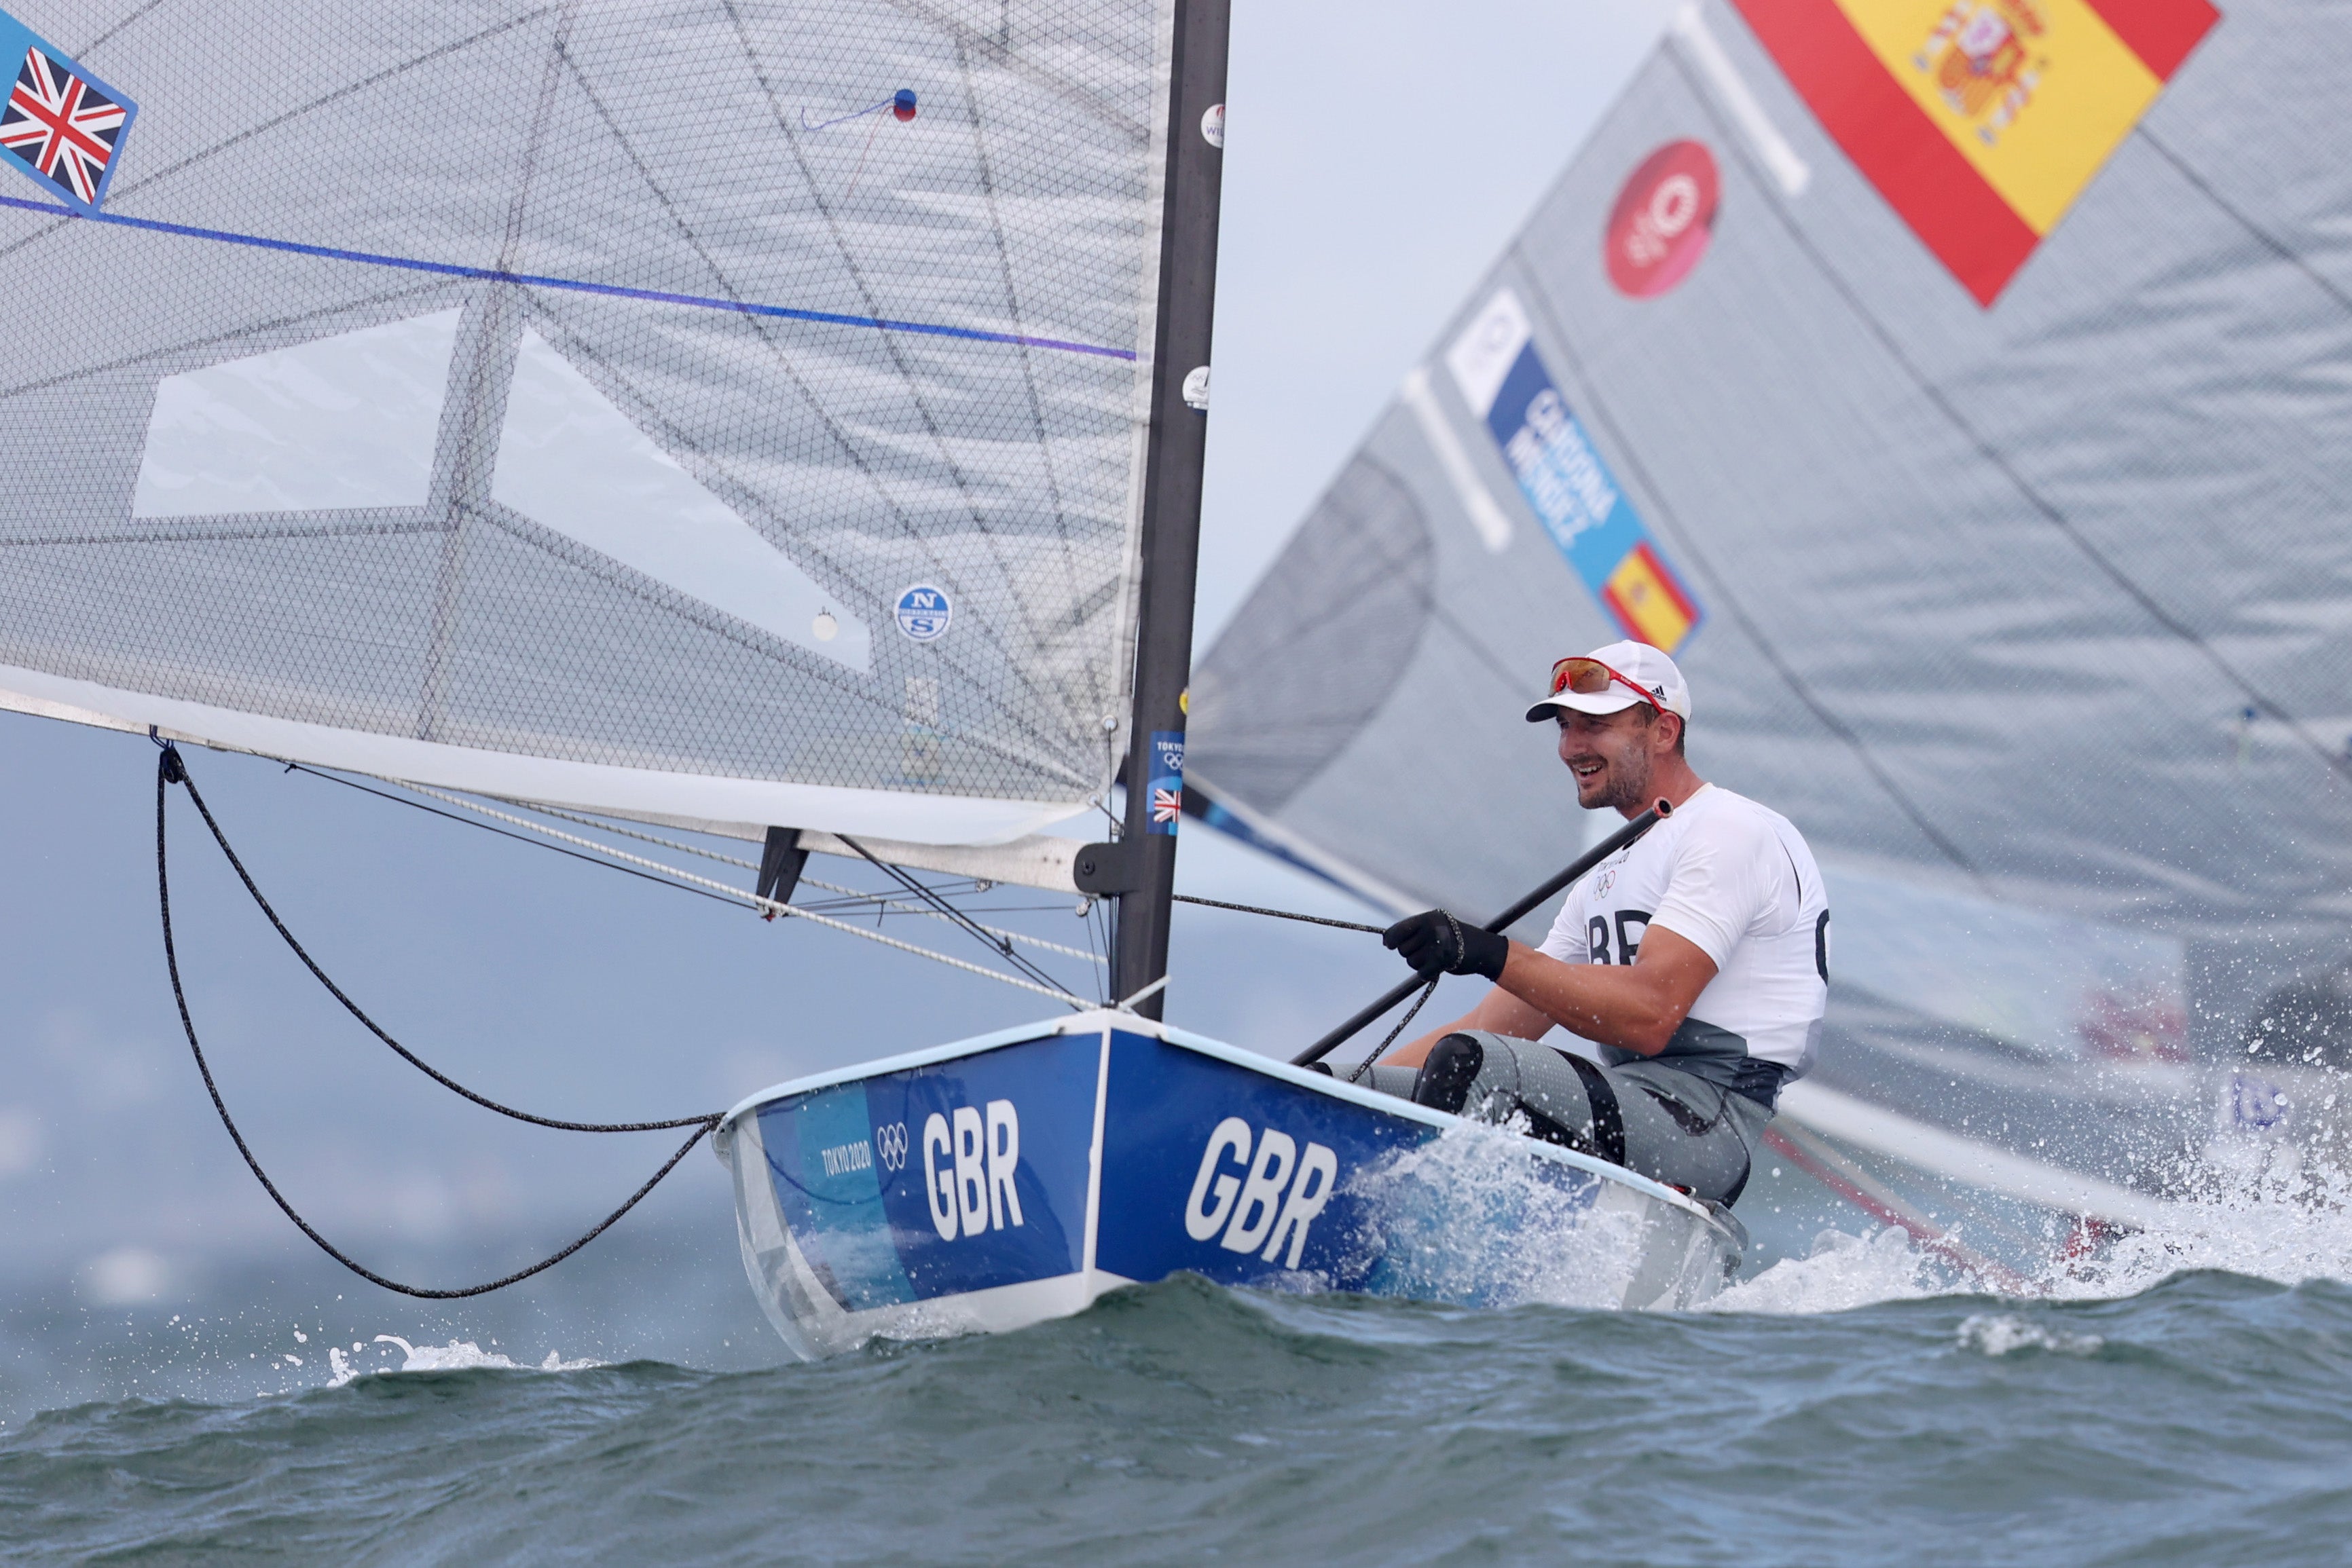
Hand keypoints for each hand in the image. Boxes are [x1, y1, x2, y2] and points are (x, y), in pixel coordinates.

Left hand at [1382, 909, 1506, 980]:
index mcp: (1427, 918)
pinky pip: (1422, 973)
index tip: (1389, 944)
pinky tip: (1437, 969)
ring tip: (1435, 957)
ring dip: (1420, 964)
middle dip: (1411, 953)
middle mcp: (1431, 930)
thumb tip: (1387, 940)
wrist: (1483, 948)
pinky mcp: (1442, 961)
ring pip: (1411, 962)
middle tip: (1428, 951)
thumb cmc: (1455, 936)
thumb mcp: (1435, 925)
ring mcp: (1436, 945)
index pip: (1398, 931)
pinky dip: (1427, 974)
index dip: (1391, 939)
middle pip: (1403, 949)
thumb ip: (1414, 930)